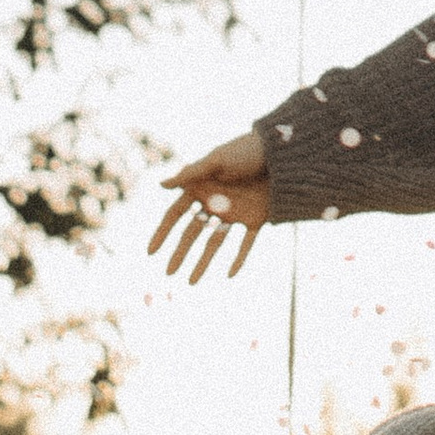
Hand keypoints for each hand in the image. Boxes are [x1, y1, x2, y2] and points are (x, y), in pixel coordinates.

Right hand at [149, 134, 270, 282]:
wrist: (283, 153)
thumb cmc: (246, 151)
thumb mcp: (217, 161)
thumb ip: (190, 174)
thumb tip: (160, 185)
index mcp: (201, 188)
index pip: (175, 214)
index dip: (163, 232)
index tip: (151, 252)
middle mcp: (215, 202)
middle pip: (192, 232)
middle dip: (180, 253)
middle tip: (168, 273)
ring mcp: (234, 212)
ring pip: (215, 242)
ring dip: (203, 262)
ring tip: (191, 282)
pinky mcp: (255, 218)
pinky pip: (245, 242)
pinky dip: (240, 258)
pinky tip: (230, 275)